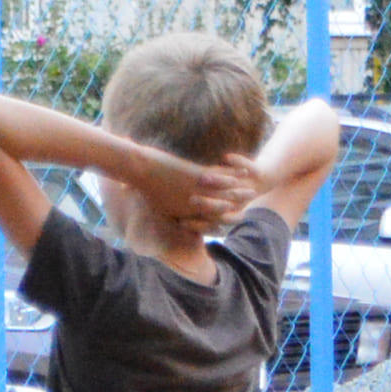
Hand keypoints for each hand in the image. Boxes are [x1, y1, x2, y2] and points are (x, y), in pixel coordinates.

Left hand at [132, 142, 254, 238]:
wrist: (138, 170)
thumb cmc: (140, 186)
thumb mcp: (154, 203)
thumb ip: (165, 209)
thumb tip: (171, 214)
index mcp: (184, 214)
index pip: (209, 221)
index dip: (223, 220)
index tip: (233, 217)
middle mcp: (194, 206)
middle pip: (222, 210)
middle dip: (237, 208)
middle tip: (249, 205)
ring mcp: (198, 192)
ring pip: (226, 195)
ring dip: (240, 192)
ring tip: (252, 189)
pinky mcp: (198, 177)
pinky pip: (222, 178)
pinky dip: (234, 175)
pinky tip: (244, 171)